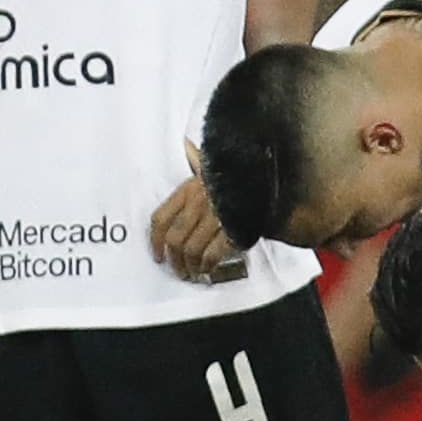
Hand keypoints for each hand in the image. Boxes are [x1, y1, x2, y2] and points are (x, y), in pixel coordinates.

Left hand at [150, 149, 244, 283]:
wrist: (267, 186)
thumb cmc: (236, 181)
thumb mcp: (213, 171)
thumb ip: (195, 165)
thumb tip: (187, 148)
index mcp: (189, 189)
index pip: (160, 218)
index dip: (154, 241)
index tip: (157, 255)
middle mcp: (199, 202)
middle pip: (175, 239)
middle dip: (174, 260)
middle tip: (178, 270)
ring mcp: (216, 216)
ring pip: (191, 250)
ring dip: (190, 266)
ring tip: (193, 272)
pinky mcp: (233, 230)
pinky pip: (212, 254)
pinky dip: (207, 265)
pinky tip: (208, 267)